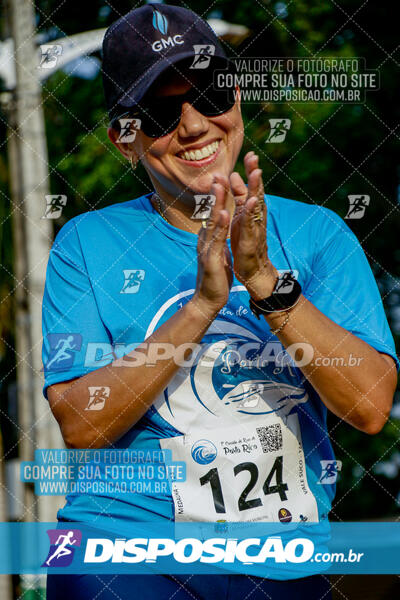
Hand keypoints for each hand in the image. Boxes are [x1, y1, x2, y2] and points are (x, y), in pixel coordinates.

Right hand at [192, 179, 232, 316]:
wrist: (208, 299)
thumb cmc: (215, 277)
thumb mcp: (217, 252)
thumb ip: (217, 238)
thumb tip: (216, 227)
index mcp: (209, 238)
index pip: (214, 213)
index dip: (218, 196)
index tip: (222, 178)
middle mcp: (205, 239)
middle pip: (211, 212)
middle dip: (216, 192)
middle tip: (218, 172)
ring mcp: (206, 248)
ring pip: (212, 222)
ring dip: (217, 203)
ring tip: (220, 185)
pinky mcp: (210, 259)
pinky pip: (216, 240)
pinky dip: (219, 226)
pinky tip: (223, 213)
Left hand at [229, 151, 277, 299]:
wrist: (254, 272)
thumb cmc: (246, 246)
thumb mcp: (240, 220)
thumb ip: (238, 200)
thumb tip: (234, 178)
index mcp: (249, 213)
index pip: (250, 189)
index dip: (250, 172)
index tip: (249, 154)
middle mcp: (254, 218)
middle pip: (256, 192)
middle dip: (254, 174)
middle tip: (253, 156)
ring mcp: (255, 229)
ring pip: (256, 206)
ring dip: (256, 189)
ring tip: (256, 172)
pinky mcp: (251, 241)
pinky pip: (251, 225)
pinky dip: (251, 213)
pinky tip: (251, 201)